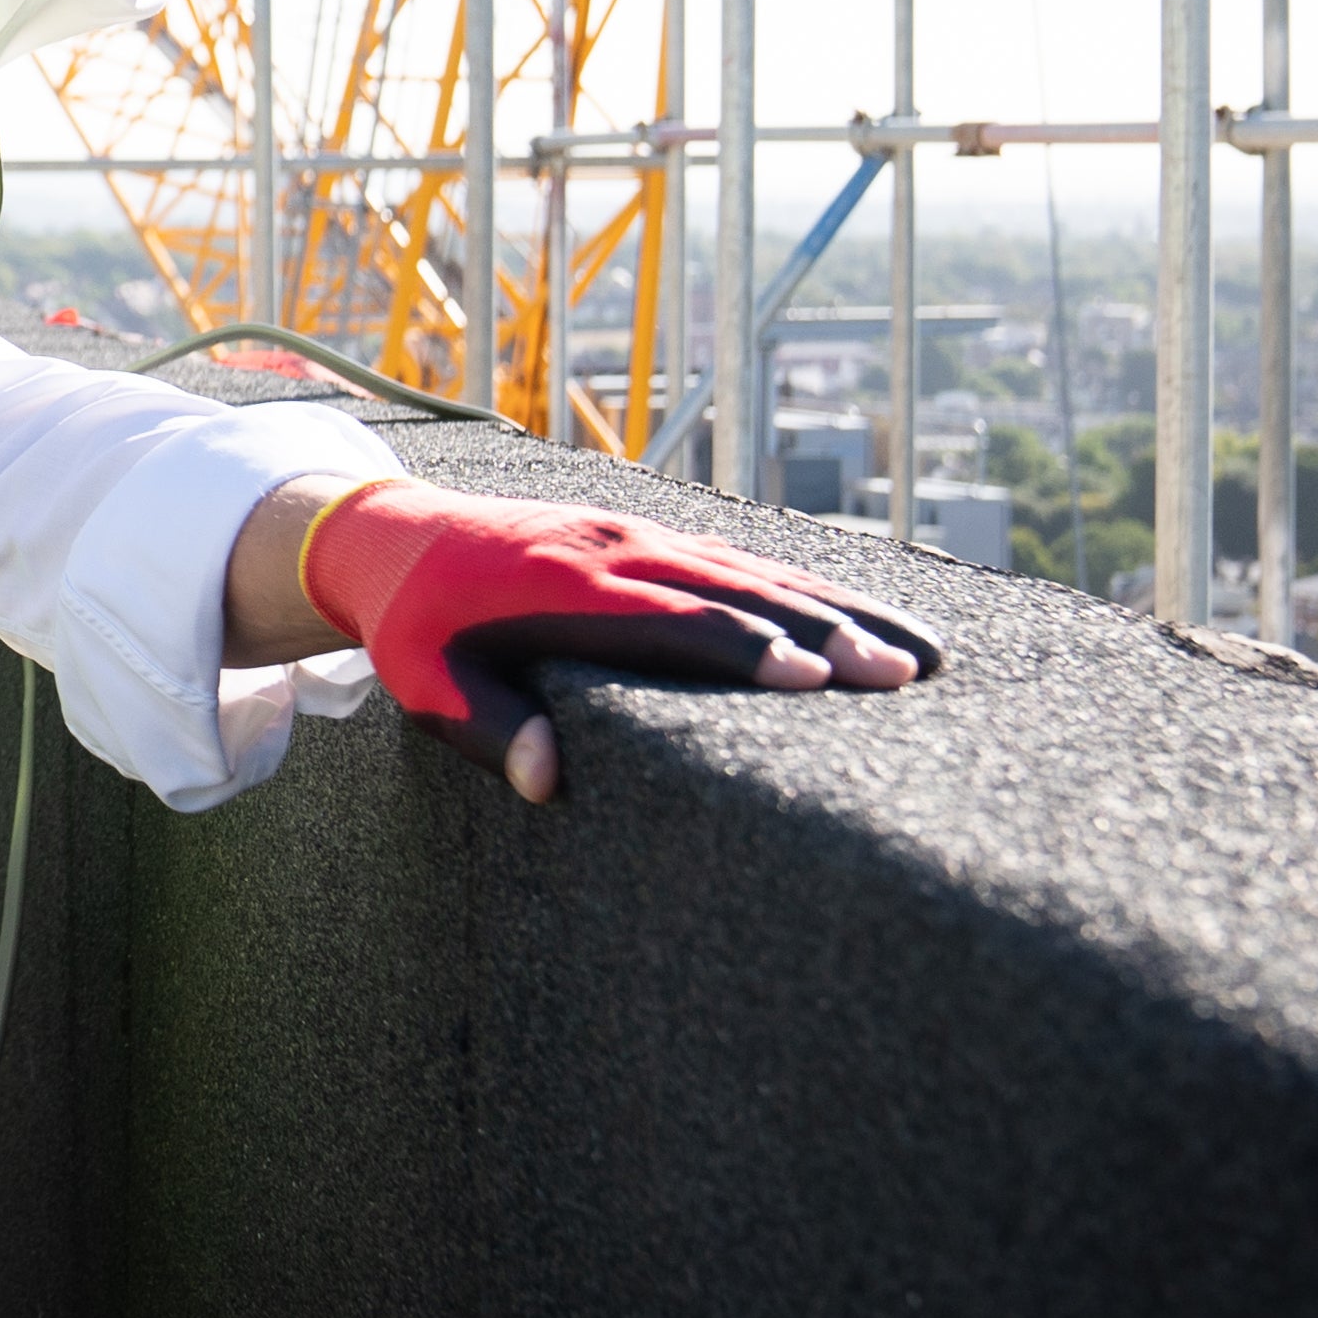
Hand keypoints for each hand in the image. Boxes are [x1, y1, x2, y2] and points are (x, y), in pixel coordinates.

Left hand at [296, 477, 932, 801]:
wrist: (396, 533)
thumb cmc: (415, 628)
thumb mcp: (424, 683)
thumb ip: (488, 730)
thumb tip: (549, 783)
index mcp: (565, 590)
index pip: (673, 620)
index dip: (744, 650)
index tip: (814, 683)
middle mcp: (616, 551)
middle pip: (737, 589)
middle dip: (824, 630)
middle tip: (902, 674)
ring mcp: (639, 536)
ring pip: (755, 571)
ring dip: (839, 609)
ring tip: (922, 652)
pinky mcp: (651, 536)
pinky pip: (742, 561)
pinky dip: (807, 589)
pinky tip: (865, 620)